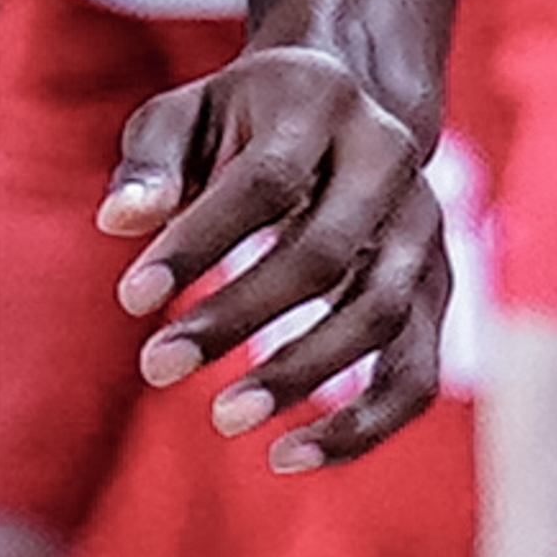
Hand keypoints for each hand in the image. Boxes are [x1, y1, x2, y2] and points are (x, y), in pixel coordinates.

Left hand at [102, 43, 451, 468]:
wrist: (351, 99)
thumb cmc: (241, 118)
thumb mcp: (185, 115)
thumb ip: (152, 164)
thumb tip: (119, 222)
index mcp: (320, 107)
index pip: (263, 184)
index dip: (199, 243)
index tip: (130, 298)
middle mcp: (387, 164)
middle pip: (324, 254)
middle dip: (238, 317)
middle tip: (157, 367)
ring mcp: (424, 230)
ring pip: (380, 317)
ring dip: (302, 376)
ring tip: (224, 418)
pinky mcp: (436, 289)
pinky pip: (414, 373)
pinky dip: (362, 425)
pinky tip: (290, 456)